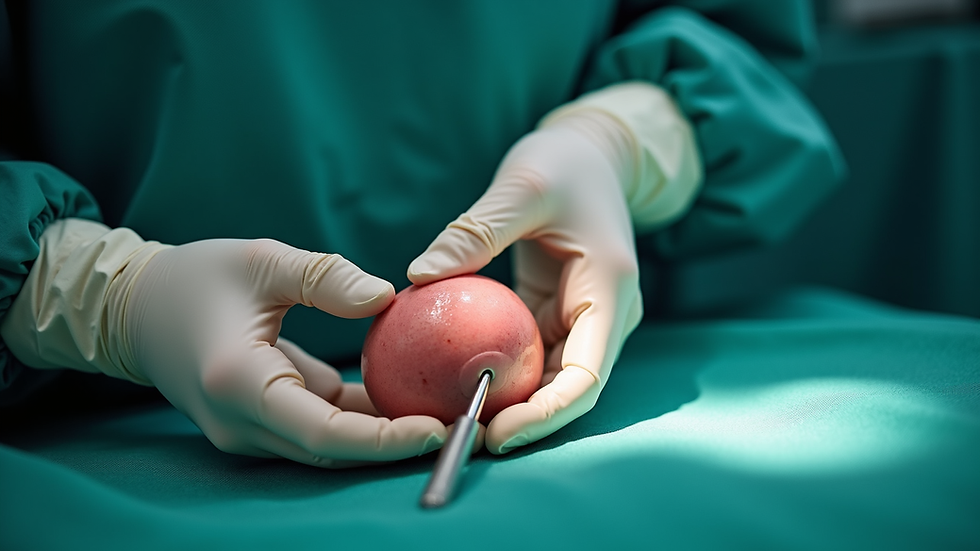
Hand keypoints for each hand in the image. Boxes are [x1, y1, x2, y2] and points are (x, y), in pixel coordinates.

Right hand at [111, 238, 447, 465]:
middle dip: (398, 445)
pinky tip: (408, 393)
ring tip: (449, 410)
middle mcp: (243, 424)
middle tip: (464, 425)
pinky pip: (321, 427)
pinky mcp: (263, 422)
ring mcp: (250, 430)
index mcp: (240, 384)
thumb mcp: (263, 261)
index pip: (324, 433)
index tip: (440, 429)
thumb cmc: (196, 278)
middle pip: (335, 452)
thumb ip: (326, 278)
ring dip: (385, 433)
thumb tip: (389, 298)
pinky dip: (361, 417)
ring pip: (331, 445)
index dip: (385, 440)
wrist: (136, 312)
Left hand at [408, 111, 644, 453]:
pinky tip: (453, 380)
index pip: (586, 376)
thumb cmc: (564, 164)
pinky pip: (526, 353)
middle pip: (566, 390)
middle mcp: (603, 317)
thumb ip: (475, 231)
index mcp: (609, 292)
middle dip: (522, 422)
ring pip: (547, 379)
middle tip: (460, 438)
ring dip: (507, 403)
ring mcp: (580, 319)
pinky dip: (497, 370)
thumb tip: (417, 277)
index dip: (546, 415)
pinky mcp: (555, 314)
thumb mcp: (522, 187)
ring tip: (451, 420)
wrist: (592, 155)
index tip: (496, 432)